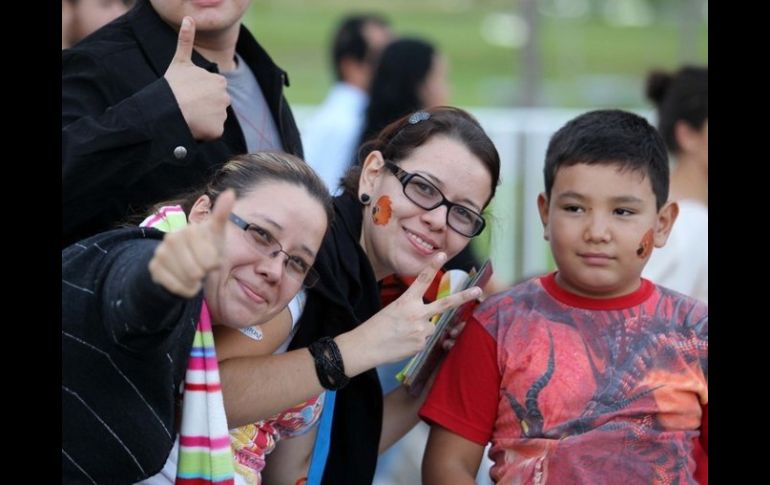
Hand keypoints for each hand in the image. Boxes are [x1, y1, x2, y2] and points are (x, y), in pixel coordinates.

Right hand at [149, 190, 234, 296]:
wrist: (187, 262)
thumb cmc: (207, 246)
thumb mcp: (217, 233)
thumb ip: (222, 214)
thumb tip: (230, 192)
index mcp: (190, 230)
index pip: (210, 261)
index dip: (214, 264)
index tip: (211, 257)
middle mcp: (171, 239)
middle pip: (197, 271)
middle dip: (203, 273)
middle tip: (201, 266)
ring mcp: (160, 253)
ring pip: (186, 280)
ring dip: (194, 282)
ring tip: (193, 272)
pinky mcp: (154, 268)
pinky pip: (175, 287)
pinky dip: (184, 289)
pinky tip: (183, 280)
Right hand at [163, 16, 230, 140]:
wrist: (168, 108)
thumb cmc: (173, 85)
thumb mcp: (180, 61)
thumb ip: (186, 40)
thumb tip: (188, 17)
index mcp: (219, 81)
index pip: (212, 91)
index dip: (199, 94)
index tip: (188, 94)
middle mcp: (225, 97)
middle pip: (215, 106)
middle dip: (203, 107)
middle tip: (187, 106)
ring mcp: (222, 114)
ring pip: (212, 120)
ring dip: (202, 120)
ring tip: (188, 116)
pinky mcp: (218, 130)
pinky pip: (211, 133)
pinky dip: (203, 133)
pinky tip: (192, 126)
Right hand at [361, 253, 481, 364]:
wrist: (366, 346)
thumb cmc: (377, 326)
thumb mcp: (393, 310)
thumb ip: (413, 310)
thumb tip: (428, 319)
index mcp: (406, 301)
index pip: (422, 279)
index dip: (433, 266)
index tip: (443, 254)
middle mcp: (417, 314)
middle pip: (445, 304)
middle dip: (463, 297)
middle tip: (478, 290)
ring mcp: (421, 330)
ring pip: (432, 326)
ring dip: (422, 329)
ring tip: (403, 333)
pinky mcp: (421, 344)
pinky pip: (425, 340)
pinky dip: (417, 341)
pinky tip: (403, 342)